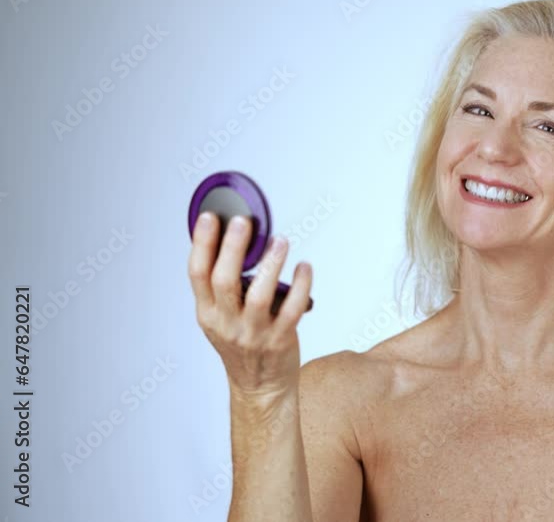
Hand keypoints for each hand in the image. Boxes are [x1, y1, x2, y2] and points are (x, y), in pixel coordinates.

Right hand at [187, 212, 312, 395]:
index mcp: (208, 314)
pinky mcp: (280, 340)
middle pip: (224, 280)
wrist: (261, 388)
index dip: (201, 243)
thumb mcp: (222, 320)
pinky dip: (300, 285)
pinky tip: (304, 267)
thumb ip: (225, 290)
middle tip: (243, 222)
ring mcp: (253, 333)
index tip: (210, 218)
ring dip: (270, 264)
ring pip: (258, 295)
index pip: (197, 274)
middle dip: (231, 248)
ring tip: (280, 241)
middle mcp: (227, 324)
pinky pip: (292, 308)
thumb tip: (236, 243)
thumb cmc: (244, 348)